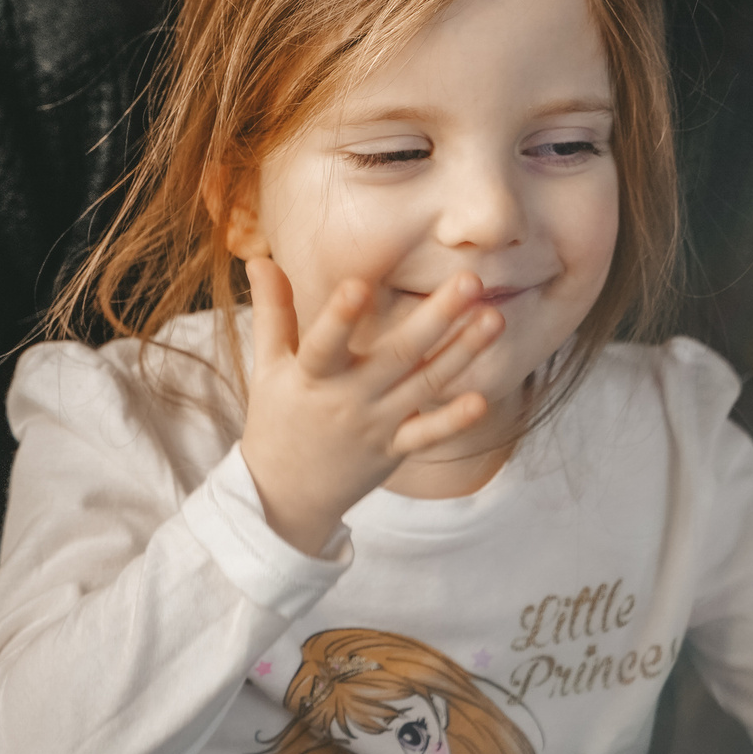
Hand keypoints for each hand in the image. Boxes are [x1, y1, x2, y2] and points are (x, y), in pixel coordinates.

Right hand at [236, 259, 503, 553]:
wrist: (284, 495)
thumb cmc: (277, 417)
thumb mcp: (268, 366)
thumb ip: (272, 310)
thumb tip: (259, 258)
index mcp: (311, 376)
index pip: (323, 345)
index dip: (338, 318)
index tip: (357, 286)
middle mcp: (347, 399)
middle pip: (397, 356)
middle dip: (436, 318)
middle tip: (471, 280)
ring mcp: (375, 426)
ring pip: (424, 386)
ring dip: (462, 353)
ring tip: (494, 318)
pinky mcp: (395, 450)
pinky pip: (428, 435)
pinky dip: (453, 420)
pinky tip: (482, 398)